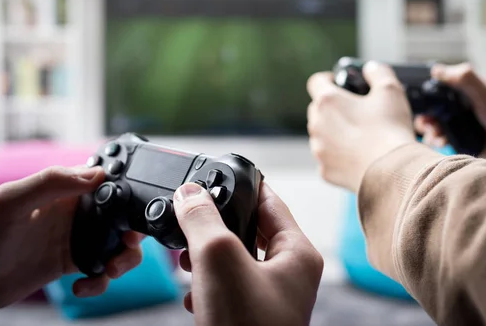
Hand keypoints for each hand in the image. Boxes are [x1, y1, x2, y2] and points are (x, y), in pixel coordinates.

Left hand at [0, 166, 143, 323]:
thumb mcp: (11, 201)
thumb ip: (51, 182)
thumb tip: (96, 175)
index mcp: (63, 188)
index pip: (105, 180)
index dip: (125, 190)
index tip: (131, 208)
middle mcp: (74, 211)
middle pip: (121, 213)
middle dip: (133, 230)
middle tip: (127, 244)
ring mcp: (76, 237)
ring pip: (118, 243)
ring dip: (125, 258)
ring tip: (111, 270)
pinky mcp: (73, 263)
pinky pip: (102, 270)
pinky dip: (101, 281)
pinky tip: (83, 285)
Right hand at [173, 182, 322, 325]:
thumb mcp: (218, 258)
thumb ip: (202, 219)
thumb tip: (189, 193)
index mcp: (298, 254)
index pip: (271, 201)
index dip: (243, 185)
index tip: (218, 174)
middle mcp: (290, 274)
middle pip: (251, 230)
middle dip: (217, 226)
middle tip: (192, 221)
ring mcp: (272, 297)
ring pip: (237, 260)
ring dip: (209, 257)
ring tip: (187, 259)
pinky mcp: (253, 316)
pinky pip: (230, 287)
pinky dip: (209, 284)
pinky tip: (193, 292)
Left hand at [307, 61, 415, 190]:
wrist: (393, 172)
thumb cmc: (390, 130)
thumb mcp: (390, 90)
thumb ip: (378, 72)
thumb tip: (371, 68)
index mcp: (327, 102)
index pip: (316, 81)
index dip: (328, 79)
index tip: (340, 83)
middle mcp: (317, 125)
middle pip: (317, 109)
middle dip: (333, 108)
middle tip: (356, 111)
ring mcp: (318, 150)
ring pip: (321, 135)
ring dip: (334, 132)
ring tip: (360, 136)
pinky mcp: (325, 171)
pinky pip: (328, 158)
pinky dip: (339, 155)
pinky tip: (359, 156)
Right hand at [414, 63, 485, 160]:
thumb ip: (464, 80)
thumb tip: (435, 70)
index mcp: (468, 92)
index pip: (439, 89)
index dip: (426, 96)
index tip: (420, 105)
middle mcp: (464, 108)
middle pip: (434, 110)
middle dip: (425, 117)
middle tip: (425, 125)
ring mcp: (464, 126)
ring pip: (437, 127)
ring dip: (430, 132)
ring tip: (434, 138)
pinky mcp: (465, 143)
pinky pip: (444, 143)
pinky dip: (438, 144)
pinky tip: (440, 146)